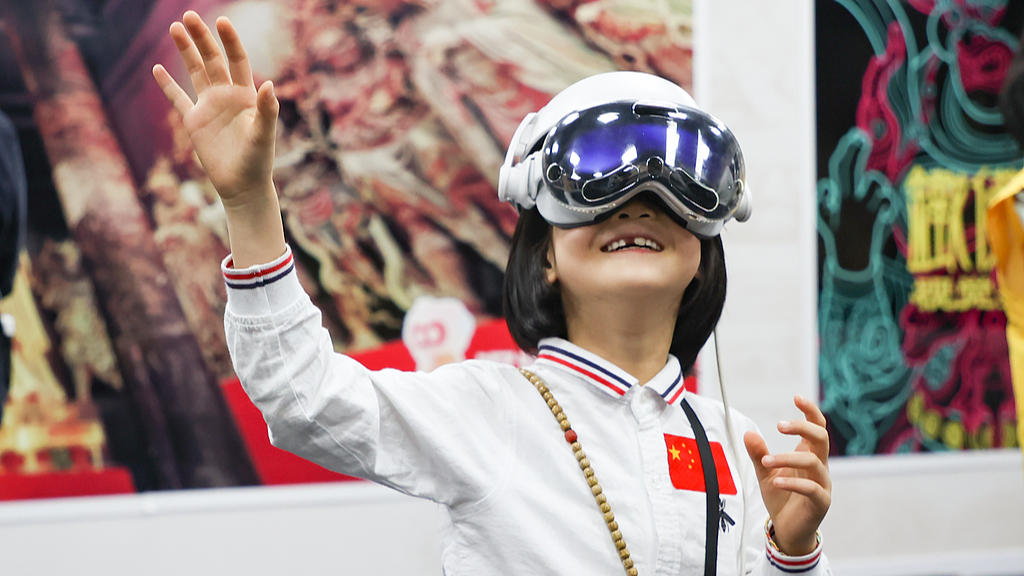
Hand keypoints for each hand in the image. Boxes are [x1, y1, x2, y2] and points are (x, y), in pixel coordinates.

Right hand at [152, 11, 278, 208]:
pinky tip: (157, 68)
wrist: (242, 185)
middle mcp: (226, 96)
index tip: (222, 21)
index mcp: (246, 95)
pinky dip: (168, 85)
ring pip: (195, 72)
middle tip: (189, 16)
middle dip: (202, 38)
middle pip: (213, 60)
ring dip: (185, 51)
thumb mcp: (264, 135)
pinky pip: (178, 99)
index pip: (238, 60)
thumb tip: (269, 84)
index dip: (230, 41)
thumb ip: (267, 110)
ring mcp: (209, 107)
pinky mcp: (194, 122)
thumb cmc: (258, 161)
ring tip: (175, 28)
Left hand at [744, 395, 830, 555]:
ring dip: (787, 458)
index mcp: (809, 455)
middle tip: (779, 425)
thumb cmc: (781, 496)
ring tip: (766, 461)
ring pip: (814, 462)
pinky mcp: (821, 502)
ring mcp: (823, 484)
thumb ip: (758, 454)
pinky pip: (812, 488)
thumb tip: (748, 433)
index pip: (817, 427)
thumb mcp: (764, 473)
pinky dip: (793, 482)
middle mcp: (819, 466)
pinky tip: (776, 482)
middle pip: (821, 437)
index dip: (810, 411)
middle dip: (802, 427)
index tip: (796, 397)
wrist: (787, 529)